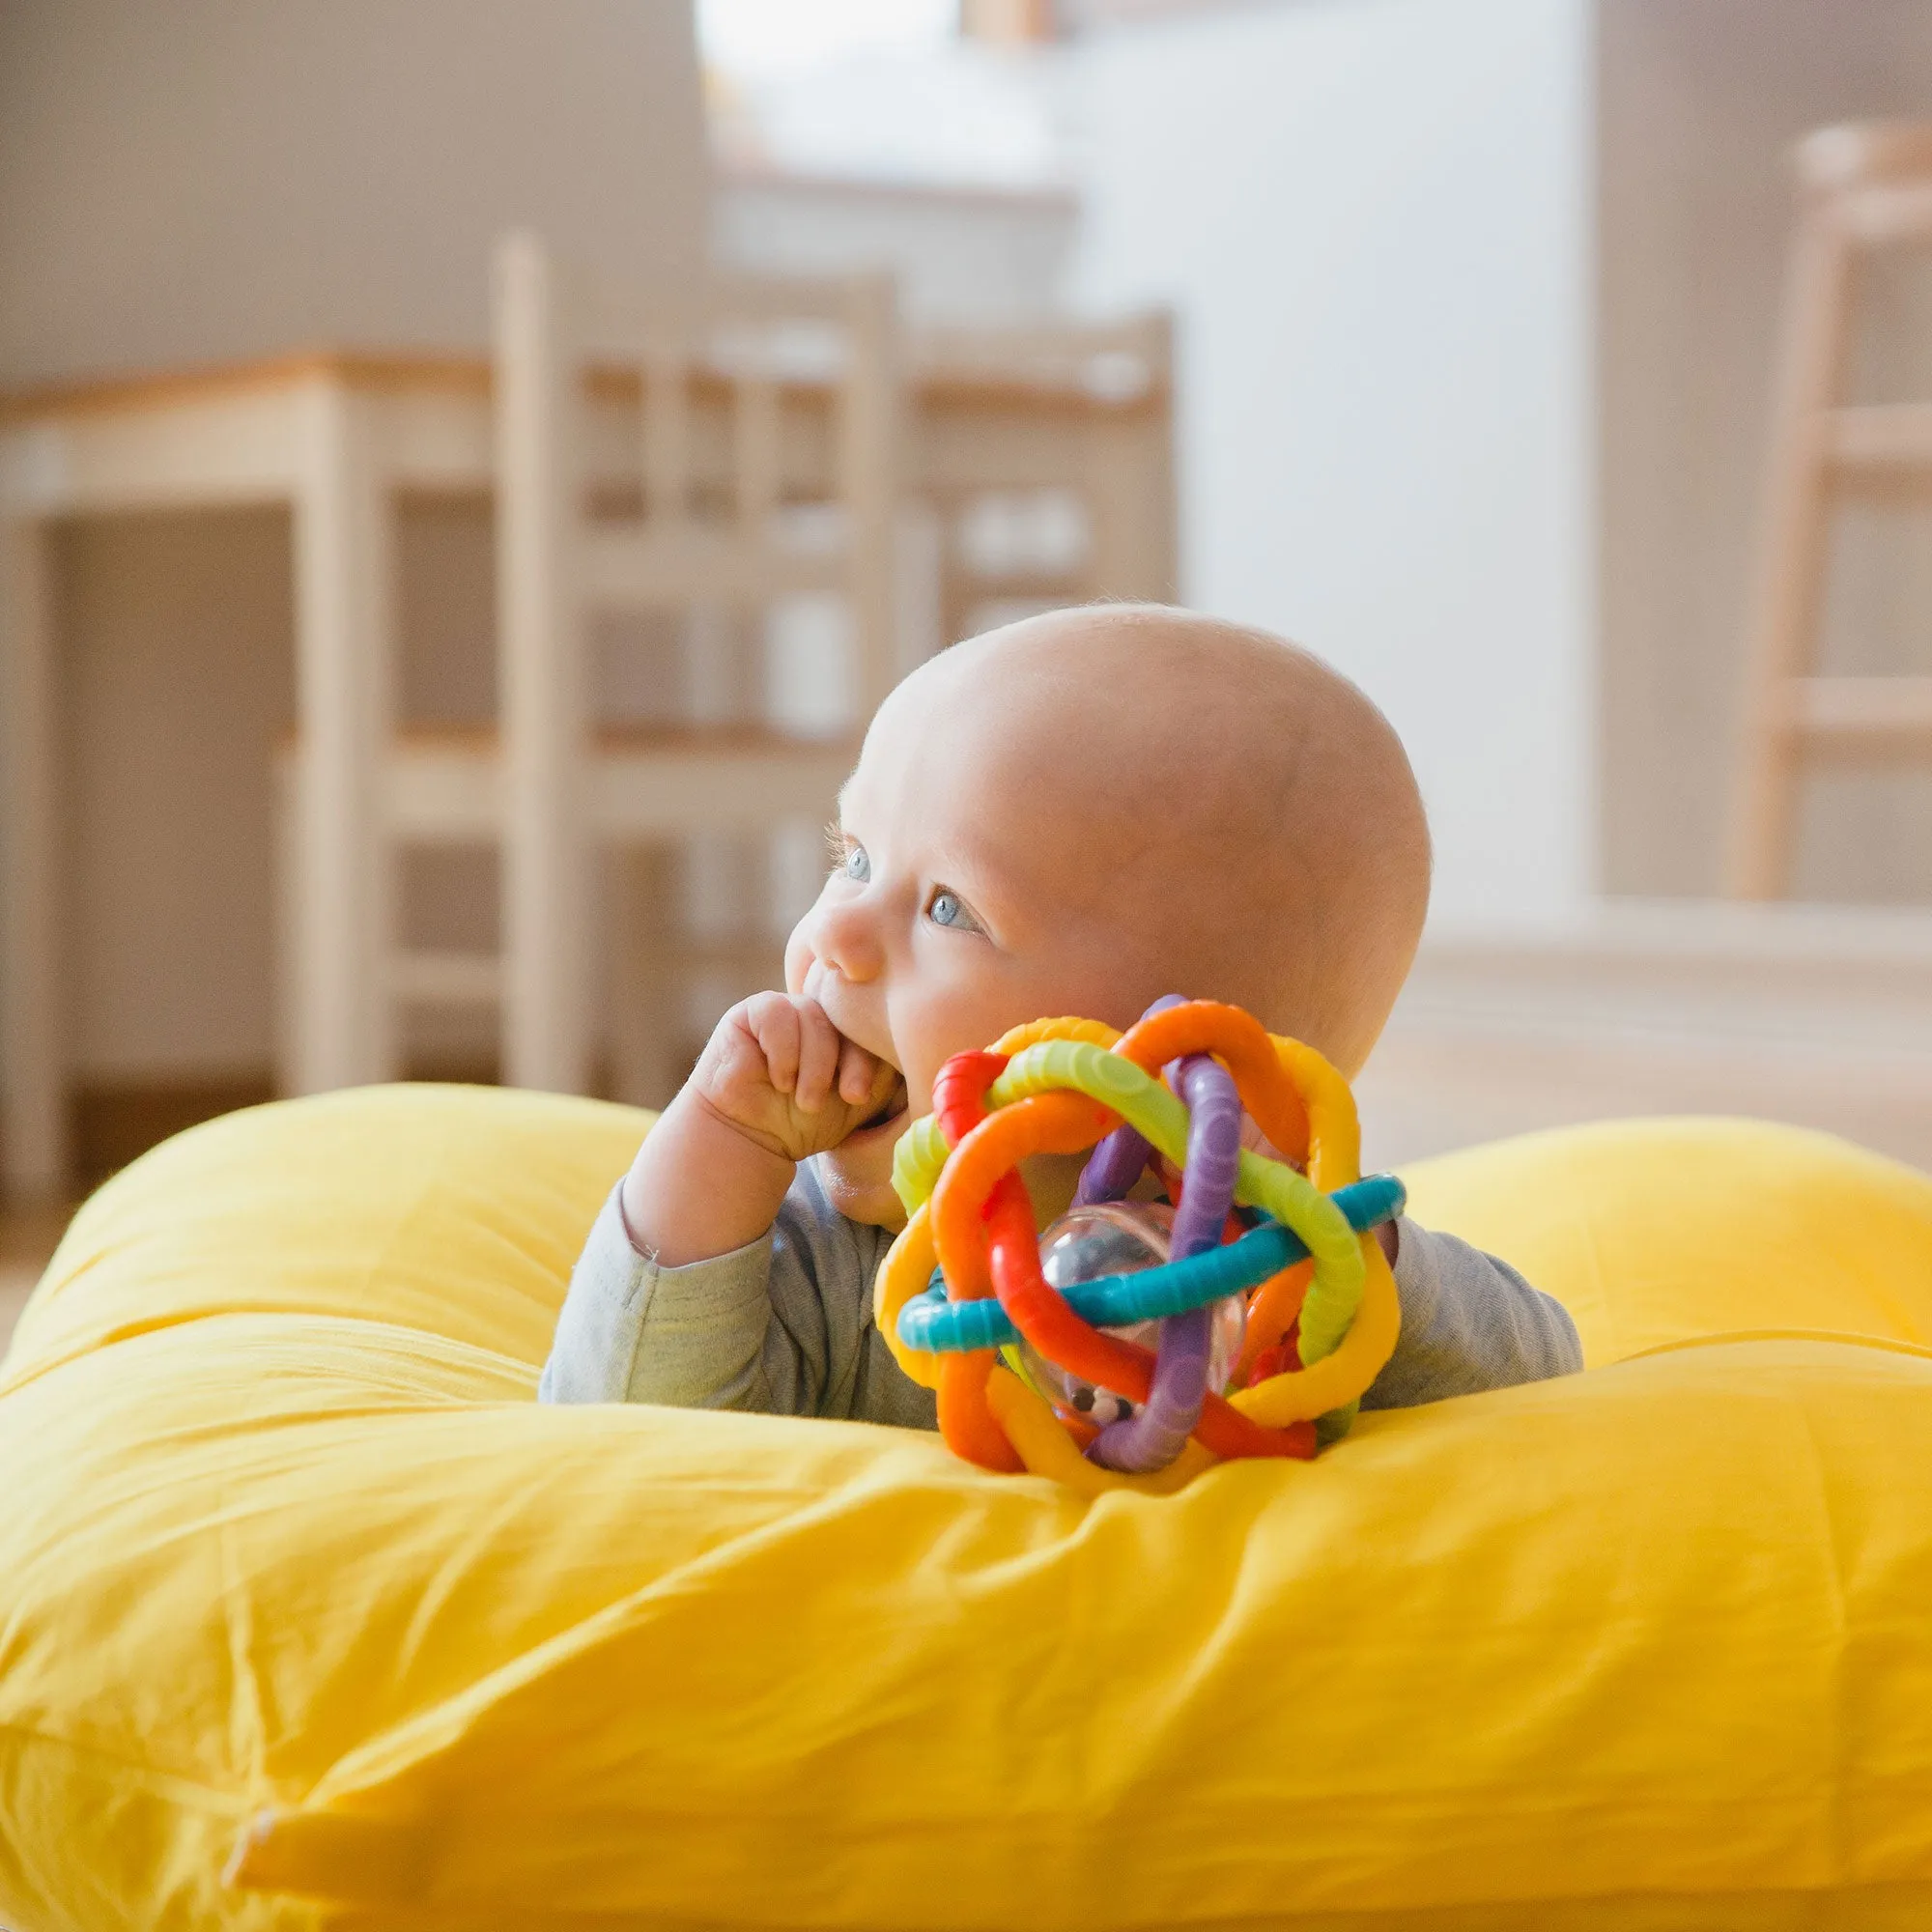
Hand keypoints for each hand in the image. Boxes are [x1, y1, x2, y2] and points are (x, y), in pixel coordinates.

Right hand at [689, 992, 897, 1164]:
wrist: (752, 1138)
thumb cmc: (806, 1121)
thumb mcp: (857, 1100)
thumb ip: (885, 1072)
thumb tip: (916, 1048)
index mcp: (850, 1029)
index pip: (873, 1022)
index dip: (871, 1055)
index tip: (858, 1096)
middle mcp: (822, 1013)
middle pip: (848, 1016)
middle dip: (851, 1060)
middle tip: (847, 1096)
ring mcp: (790, 1008)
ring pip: (815, 1017)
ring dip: (813, 1066)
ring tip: (803, 1099)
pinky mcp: (755, 1010)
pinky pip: (778, 1013)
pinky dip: (783, 1053)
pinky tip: (779, 1081)